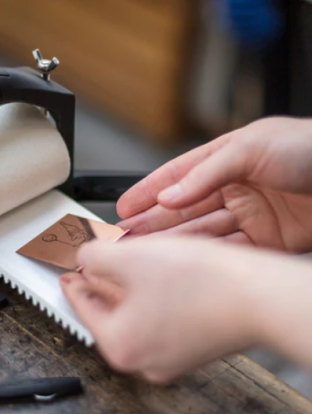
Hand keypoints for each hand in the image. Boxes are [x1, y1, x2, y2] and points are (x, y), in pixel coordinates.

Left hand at [60, 237, 311, 382]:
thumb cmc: (203, 283)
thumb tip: (82, 258)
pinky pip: (158, 317)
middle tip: (95, 261)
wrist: (261, 297)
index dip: (72, 281)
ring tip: (125, 261)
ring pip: (136, 313)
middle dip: (101, 281)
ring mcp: (171, 357)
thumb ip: (94, 257)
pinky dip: (151, 294)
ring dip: (128, 285)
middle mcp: (144, 360)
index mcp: (120, 345)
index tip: (65, 273)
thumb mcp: (131, 259)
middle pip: (109, 312)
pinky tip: (156, 274)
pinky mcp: (193, 346)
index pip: (82, 307)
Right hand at [117, 117, 311, 252]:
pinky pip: (226, 250)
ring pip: (200, 233)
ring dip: (172, 243)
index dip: (148, 191)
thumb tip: (167, 196)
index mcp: (225, 160)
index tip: (123, 206)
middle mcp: (233, 189)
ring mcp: (248, 216)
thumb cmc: (308, 148)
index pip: (176, 176)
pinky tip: (181, 262)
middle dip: (152, 222)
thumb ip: (204, 174)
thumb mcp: (249, 148)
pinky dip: (202, 257)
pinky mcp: (264, 241)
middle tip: (125, 237)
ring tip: (143, 253)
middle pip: (183, 209)